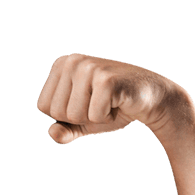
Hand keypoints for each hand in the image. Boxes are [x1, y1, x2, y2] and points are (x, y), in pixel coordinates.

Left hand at [36, 53, 185, 143]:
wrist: (151, 99)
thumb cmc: (112, 108)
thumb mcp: (82, 122)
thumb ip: (64, 130)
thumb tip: (52, 133)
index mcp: (61, 65)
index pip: (44, 107)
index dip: (66, 116)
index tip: (87, 104)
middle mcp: (72, 61)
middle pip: (57, 112)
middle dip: (80, 118)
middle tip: (100, 104)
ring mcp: (89, 67)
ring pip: (73, 116)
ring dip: (94, 118)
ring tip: (109, 103)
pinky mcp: (107, 79)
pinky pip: (94, 116)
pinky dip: (108, 118)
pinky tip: (119, 104)